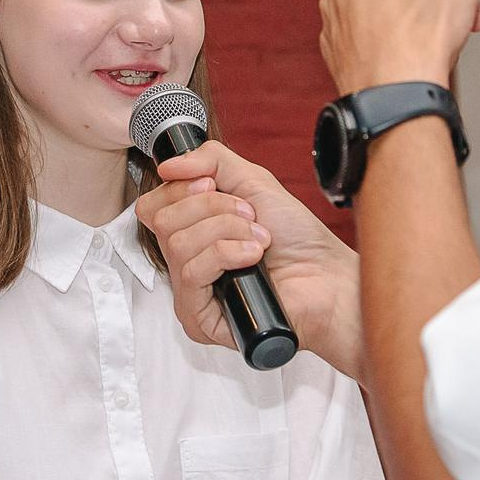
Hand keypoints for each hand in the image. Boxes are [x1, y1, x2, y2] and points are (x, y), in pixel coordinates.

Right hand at [136, 141, 365, 381]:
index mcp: (191, 232)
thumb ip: (210, 160)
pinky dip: (226, 254)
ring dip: (227, 231)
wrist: (326, 276)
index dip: (181, 189)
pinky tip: (253, 257)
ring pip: (178, 244)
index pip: (153, 205)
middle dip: (213, 208)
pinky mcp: (199, 319)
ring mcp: (190, 293)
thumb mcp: (252, 181)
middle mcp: (185, 262)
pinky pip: (191, 273)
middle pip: (162, 221)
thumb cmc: (296, 238)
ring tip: (259, 239)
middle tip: (249, 215)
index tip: (213, 184)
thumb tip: (167, 165)